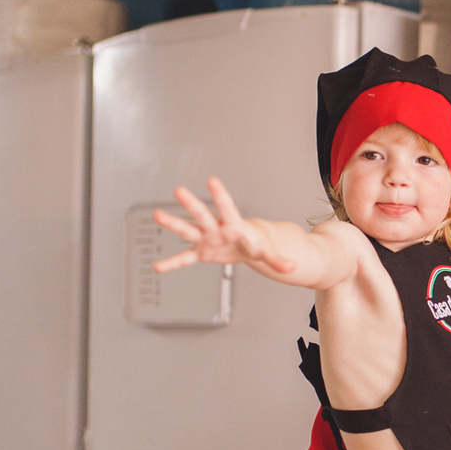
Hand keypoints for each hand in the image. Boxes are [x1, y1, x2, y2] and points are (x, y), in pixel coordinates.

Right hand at [152, 176, 294, 273]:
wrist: (249, 245)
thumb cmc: (258, 243)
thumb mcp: (269, 253)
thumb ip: (278, 261)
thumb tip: (293, 269)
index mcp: (235, 226)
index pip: (228, 209)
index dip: (221, 196)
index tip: (212, 180)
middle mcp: (217, 229)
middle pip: (204, 215)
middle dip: (192, 204)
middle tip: (179, 190)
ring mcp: (207, 239)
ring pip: (188, 230)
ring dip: (173, 224)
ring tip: (157, 214)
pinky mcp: (201, 252)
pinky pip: (185, 259)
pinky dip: (173, 263)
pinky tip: (158, 266)